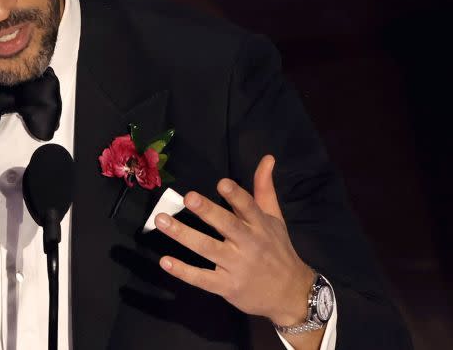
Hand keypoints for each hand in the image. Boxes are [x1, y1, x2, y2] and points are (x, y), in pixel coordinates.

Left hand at [154, 155, 314, 325]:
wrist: (291, 294)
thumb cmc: (278, 250)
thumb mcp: (275, 218)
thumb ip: (264, 188)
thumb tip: (267, 158)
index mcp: (260, 225)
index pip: (249, 207)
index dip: (236, 195)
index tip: (222, 183)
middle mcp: (249, 244)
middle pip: (227, 226)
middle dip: (208, 211)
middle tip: (188, 197)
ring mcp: (237, 267)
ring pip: (208, 249)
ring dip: (183, 235)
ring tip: (161, 221)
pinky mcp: (227, 286)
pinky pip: (202, 279)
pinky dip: (183, 271)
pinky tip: (165, 261)